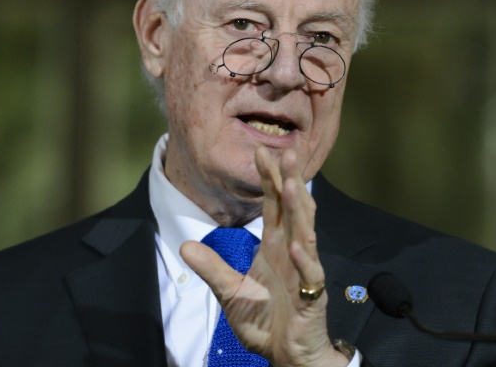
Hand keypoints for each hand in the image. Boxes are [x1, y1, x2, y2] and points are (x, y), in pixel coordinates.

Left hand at [180, 147, 348, 366]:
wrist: (286, 356)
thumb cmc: (266, 323)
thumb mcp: (230, 293)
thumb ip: (212, 269)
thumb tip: (184, 246)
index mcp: (275, 248)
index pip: (274, 207)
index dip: (269, 181)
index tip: (262, 153)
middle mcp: (292, 253)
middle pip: (293, 210)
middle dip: (290, 181)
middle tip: (288, 151)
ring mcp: (304, 272)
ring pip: (304, 234)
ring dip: (299, 210)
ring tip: (293, 184)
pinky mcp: (311, 296)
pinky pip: (309, 275)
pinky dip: (304, 260)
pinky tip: (297, 246)